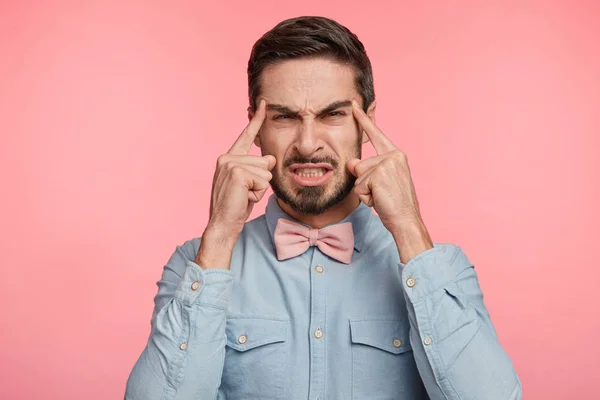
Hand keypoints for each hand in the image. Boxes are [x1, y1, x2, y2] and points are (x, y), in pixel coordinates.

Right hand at [205, 99, 275, 241]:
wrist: (222, 225)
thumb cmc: (236, 207)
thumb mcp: (250, 184)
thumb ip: (259, 169)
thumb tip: (271, 158)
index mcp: (229, 158)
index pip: (246, 136)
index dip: (256, 120)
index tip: (263, 103)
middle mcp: (227, 157)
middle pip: (265, 160)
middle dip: (262, 180)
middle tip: (245, 193)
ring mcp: (230, 164)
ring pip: (266, 171)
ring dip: (260, 188)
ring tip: (244, 196)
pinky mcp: (237, 173)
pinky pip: (263, 181)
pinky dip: (258, 193)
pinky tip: (244, 198)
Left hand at [347, 100, 431, 260]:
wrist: (406, 220)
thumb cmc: (395, 205)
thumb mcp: (380, 182)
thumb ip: (368, 169)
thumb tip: (352, 163)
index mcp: (396, 155)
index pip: (375, 134)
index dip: (363, 119)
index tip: (353, 104)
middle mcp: (393, 156)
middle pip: (360, 165)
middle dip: (364, 183)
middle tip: (382, 195)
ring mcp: (387, 163)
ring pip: (358, 176)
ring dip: (365, 192)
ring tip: (382, 198)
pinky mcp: (379, 173)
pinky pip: (358, 186)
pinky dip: (365, 197)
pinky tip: (379, 200)